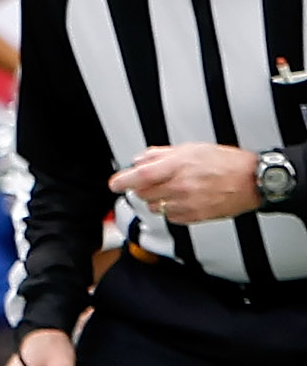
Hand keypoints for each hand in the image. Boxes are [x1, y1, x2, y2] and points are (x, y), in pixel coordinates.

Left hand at [110, 143, 263, 225]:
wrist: (251, 180)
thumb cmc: (225, 162)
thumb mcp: (191, 149)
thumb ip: (161, 154)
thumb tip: (139, 159)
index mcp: (177, 166)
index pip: (140, 176)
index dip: (122, 181)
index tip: (115, 184)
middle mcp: (179, 186)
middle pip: (143, 193)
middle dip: (142, 188)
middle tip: (154, 181)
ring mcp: (186, 204)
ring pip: (154, 206)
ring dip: (157, 199)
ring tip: (174, 189)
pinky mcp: (193, 217)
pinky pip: (170, 217)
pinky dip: (171, 209)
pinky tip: (184, 199)